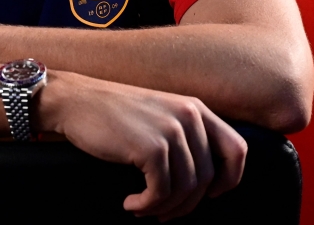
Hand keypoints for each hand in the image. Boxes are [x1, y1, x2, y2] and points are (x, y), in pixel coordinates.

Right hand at [38, 72, 246, 220]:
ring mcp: (171, 131)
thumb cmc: (113, 113)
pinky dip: (147, 206)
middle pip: (208, 178)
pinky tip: (131, 203)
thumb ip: (185, 134)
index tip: (210, 194)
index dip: (230, 179)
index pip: (237, 149)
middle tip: (163, 212)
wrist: (76, 101)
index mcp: (196, 108)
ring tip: (144, 208)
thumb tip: (203, 181)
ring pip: (186, 189)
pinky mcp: (151, 148)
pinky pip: (161, 192)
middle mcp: (189, 116)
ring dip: (164, 208)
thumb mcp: (159, 114)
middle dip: (186, 204)